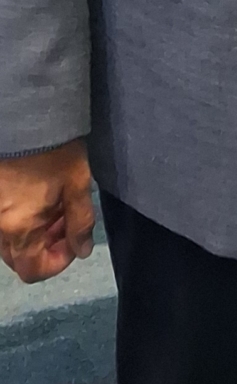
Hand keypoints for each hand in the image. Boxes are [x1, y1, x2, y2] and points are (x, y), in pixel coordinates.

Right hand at [0, 143, 93, 282]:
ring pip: (12, 239)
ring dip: (36, 232)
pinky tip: (41, 195)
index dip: (58, 263)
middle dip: (47, 247)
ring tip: (56, 205)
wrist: (27, 112)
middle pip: (20, 257)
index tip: (75, 240)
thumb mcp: (77, 184)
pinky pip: (6, 220)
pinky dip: (25, 218)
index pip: (32, 270)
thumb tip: (82, 250)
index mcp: (19, 228)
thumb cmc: (55, 149)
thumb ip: (81, 222)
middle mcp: (0, 225)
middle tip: (66, 221)